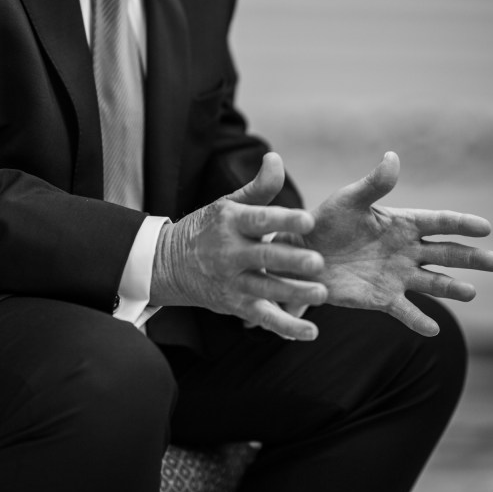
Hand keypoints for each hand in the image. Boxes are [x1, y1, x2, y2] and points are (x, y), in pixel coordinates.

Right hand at [151, 152, 326, 340]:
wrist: (171, 263)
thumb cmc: (210, 228)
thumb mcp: (228, 203)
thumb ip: (259, 187)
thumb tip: (276, 158)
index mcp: (232, 222)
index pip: (260, 219)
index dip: (283, 219)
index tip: (308, 219)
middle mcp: (231, 252)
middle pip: (265, 257)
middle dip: (291, 260)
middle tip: (318, 262)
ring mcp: (232, 281)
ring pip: (266, 289)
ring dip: (294, 293)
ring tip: (321, 294)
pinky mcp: (236, 304)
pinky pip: (263, 317)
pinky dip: (286, 327)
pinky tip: (311, 332)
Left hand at [291, 151, 492, 336]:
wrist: (302, 254)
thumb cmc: (326, 221)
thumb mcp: (348, 200)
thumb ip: (373, 184)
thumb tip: (392, 156)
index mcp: (402, 224)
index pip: (439, 223)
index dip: (462, 224)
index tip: (485, 227)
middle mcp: (406, 251)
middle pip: (446, 253)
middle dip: (471, 258)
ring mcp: (397, 276)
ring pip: (434, 282)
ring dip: (452, 287)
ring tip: (470, 292)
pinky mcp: (382, 298)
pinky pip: (405, 311)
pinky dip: (418, 321)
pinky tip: (433, 329)